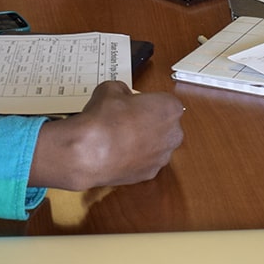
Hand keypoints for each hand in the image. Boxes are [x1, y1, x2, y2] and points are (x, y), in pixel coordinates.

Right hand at [29, 81, 183, 189]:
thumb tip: (122, 96)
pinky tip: (118, 153)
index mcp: (169, 108)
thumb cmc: (104, 119)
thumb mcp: (110, 89)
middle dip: (149, 122)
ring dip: (143, 142)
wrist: (90, 152)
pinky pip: (146, 162)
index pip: (165, 102)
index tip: (135, 104)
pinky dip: (135, 158)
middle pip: (164, 125)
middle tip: (127, 120)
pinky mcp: (151, 174)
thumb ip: (123, 91)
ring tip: (120, 138)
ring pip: (156, 145)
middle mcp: (173, 133)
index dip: (148, 102)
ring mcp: (163, 156)